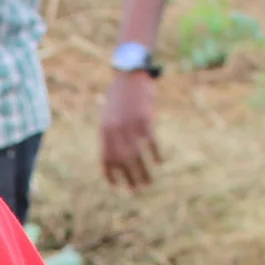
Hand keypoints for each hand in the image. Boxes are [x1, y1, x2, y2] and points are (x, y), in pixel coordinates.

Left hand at [100, 70, 158, 188]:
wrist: (129, 75)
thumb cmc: (118, 96)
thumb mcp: (108, 116)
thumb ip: (110, 135)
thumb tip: (114, 157)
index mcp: (105, 131)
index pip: (106, 159)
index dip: (111, 174)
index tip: (117, 186)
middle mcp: (116, 131)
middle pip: (123, 162)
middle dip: (129, 178)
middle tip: (136, 189)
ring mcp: (131, 126)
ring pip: (137, 156)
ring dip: (143, 172)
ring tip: (148, 183)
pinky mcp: (145, 120)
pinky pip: (151, 142)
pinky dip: (156, 154)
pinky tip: (160, 162)